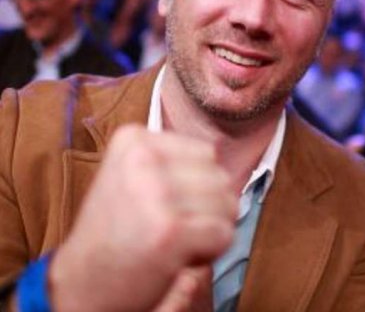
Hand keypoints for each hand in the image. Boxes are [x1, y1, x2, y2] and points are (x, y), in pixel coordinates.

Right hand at [49, 124, 236, 311]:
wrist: (79, 283)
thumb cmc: (116, 230)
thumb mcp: (133, 175)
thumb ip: (174, 162)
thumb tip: (226, 168)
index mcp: (134, 139)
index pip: (206, 153)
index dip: (198, 185)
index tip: (168, 206)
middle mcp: (143, 159)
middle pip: (220, 177)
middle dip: (209, 208)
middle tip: (173, 228)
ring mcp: (156, 194)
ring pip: (228, 204)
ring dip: (212, 230)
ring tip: (176, 241)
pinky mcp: (170, 230)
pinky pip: (224, 234)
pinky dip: (212, 252)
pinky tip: (180, 257)